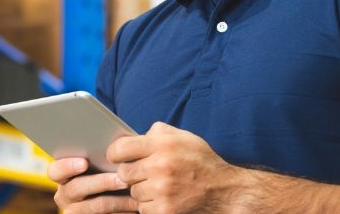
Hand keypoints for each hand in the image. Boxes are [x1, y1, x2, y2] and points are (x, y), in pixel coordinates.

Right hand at [47, 157, 139, 213]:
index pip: (55, 171)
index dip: (66, 166)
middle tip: (122, 178)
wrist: (122, 197)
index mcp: (64, 175)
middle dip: (101, 182)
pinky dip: (122, 212)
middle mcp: (65, 194)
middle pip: (76, 188)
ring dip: (117, 199)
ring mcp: (75, 211)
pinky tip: (135, 206)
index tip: (85, 162)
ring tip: (134, 193)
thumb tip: (116, 140)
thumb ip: (104, 151)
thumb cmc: (112, 172)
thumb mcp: (105, 161)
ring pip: (95, 206)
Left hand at [108, 122, 253, 213]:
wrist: (224, 190)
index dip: (115, 153)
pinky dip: (150, 205)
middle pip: (123, 172)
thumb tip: (132, 135)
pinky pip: (142, 208)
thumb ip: (157, 132)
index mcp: (162, 144)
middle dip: (131, 173)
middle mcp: (160, 166)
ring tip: (159, 186)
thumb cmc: (201, 161)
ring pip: (133, 191)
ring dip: (142, 190)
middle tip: (143, 173)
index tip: (117, 157)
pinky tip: (164, 198)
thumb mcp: (183, 137)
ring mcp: (162, 190)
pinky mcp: (164, 210)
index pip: (120, 148)